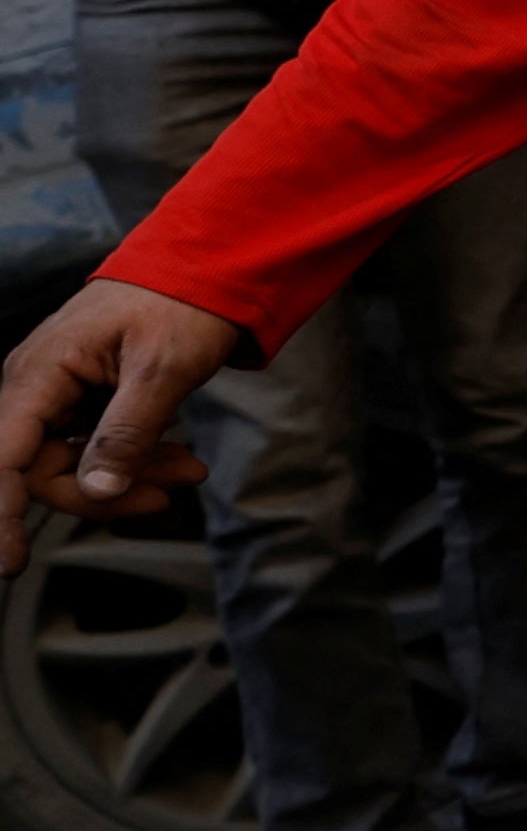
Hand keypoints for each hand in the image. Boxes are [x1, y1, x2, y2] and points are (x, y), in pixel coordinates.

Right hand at [1, 279, 238, 551]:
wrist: (202, 268)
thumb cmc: (180, 304)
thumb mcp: (163, 369)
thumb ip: (127, 431)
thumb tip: (97, 489)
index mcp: (39, 374)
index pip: (4, 458)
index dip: (2, 513)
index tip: (10, 562)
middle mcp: (34, 388)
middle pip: (42, 473)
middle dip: (107, 492)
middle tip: (175, 488)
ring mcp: (54, 396)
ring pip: (72, 466)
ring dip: (129, 477)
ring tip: (189, 470)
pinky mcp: (78, 403)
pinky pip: (92, 449)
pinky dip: (134, 460)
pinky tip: (176, 458)